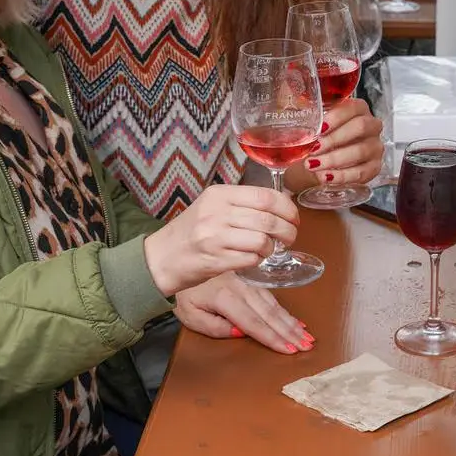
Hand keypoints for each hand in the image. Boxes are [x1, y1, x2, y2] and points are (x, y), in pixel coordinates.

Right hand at [143, 185, 299, 295]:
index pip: (265, 196)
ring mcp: (214, 236)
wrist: (160, 258)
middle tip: (290, 237)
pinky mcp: (215, 259)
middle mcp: (216, 212)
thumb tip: (283, 204)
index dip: (288, 208)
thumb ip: (243, 203)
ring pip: (262, 240)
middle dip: (287, 231)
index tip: (294, 218)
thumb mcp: (213, 207)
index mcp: (219, 194)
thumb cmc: (191, 232)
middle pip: (268, 219)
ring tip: (268, 249)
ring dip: (272, 247)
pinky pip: (251, 259)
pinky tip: (253, 259)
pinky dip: (258, 260)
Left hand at [174, 272, 312, 354]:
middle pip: (270, 314)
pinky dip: (285, 309)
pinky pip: (271, 296)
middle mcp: (241, 289)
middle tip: (307, 344)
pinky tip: (295, 319)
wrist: (179, 261)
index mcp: (226, 299)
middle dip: (290, 331)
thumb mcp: (190, 315)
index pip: (254, 324)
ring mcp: (247, 282)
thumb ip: (215, 327)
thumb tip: (241, 333)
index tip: (289, 349)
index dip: (273, 338)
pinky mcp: (250, 279)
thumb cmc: (184, 293)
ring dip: (291, 322)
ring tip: (306, 335)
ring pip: (274, 305)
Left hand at [285, 99, 384, 191]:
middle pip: (360, 127)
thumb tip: (291, 112)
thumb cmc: (320, 137)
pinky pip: (361, 172)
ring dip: (335, 159)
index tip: (320, 128)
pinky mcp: (374, 167)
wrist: (323, 160)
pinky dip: (342, 176)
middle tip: (314, 149)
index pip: (353, 108)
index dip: (337, 117)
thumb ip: (308, 116)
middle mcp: (372, 126)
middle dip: (335, 139)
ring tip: (313, 166)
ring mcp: (375, 147)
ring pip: (360, 151)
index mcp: (359, 109)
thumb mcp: (314, 123)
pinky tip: (325, 177)